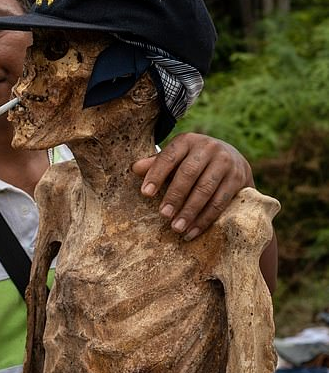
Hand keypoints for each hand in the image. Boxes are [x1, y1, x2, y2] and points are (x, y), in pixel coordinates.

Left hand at [132, 133, 253, 240]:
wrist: (233, 158)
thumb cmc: (193, 161)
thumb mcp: (176, 158)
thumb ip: (157, 164)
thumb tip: (134, 169)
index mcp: (187, 141)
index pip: (168, 157)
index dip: (156, 175)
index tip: (145, 194)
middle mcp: (208, 148)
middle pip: (188, 174)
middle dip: (175, 196)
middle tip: (163, 215)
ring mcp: (225, 163)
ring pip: (205, 190)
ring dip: (190, 212)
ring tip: (177, 228)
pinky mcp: (238, 178)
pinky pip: (220, 201)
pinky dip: (205, 219)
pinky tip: (193, 231)